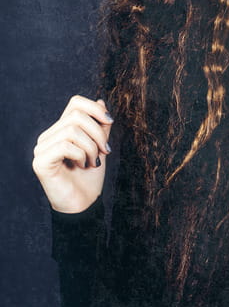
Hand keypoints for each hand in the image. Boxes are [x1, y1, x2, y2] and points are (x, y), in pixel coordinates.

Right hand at [32, 95, 112, 213]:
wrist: (83, 204)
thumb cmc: (90, 177)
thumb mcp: (100, 146)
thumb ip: (99, 126)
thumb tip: (100, 102)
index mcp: (60, 130)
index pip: (75, 103)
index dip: (95, 108)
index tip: (110, 121)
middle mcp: (48, 137)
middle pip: (76, 115)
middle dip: (98, 133)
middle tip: (105, 151)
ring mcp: (41, 149)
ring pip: (72, 130)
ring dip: (91, 147)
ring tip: (94, 162)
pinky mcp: (40, 162)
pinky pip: (65, 145)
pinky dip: (81, 155)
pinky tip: (82, 166)